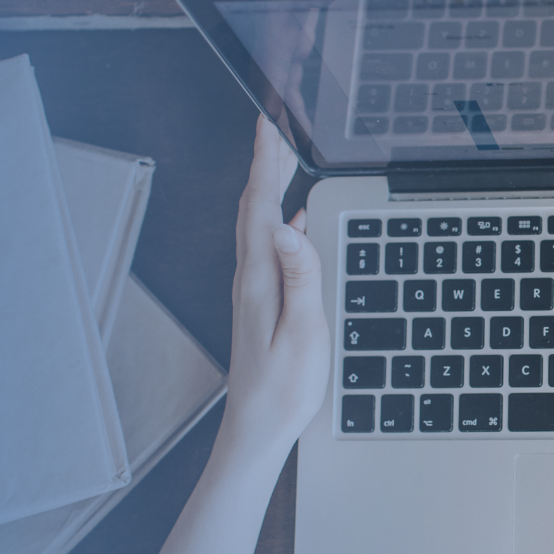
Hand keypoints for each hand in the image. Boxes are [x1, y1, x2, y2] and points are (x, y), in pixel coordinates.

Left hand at [224, 116, 330, 453]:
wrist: (256, 429)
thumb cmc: (282, 389)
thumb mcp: (303, 332)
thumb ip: (300, 277)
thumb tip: (290, 226)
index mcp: (260, 279)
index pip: (260, 206)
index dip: (266, 162)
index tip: (268, 124)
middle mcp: (250, 278)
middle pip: (254, 207)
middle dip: (265, 163)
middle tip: (275, 126)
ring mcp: (253, 289)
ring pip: (258, 223)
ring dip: (269, 186)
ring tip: (283, 159)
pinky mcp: (261, 301)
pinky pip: (267, 245)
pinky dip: (277, 217)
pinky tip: (292, 219)